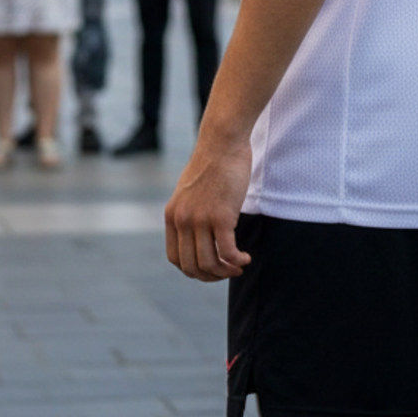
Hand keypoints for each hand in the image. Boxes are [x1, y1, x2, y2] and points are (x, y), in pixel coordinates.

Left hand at [165, 134, 252, 281]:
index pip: (175, 258)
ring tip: (239, 266)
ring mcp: (200, 219)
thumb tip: (197, 233)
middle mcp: (182, 220)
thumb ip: (188, 211)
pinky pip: (227, 253)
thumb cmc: (212, 163)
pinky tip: (246, 258)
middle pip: (191, 266)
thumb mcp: (189, 190)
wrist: (223, 141)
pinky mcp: (221, 216)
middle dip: (211, 276)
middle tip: (228, 272)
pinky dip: (237, 261)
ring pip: (209, 263)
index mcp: (172, 215)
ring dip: (226, 272)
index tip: (210, 268)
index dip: (193, 270)